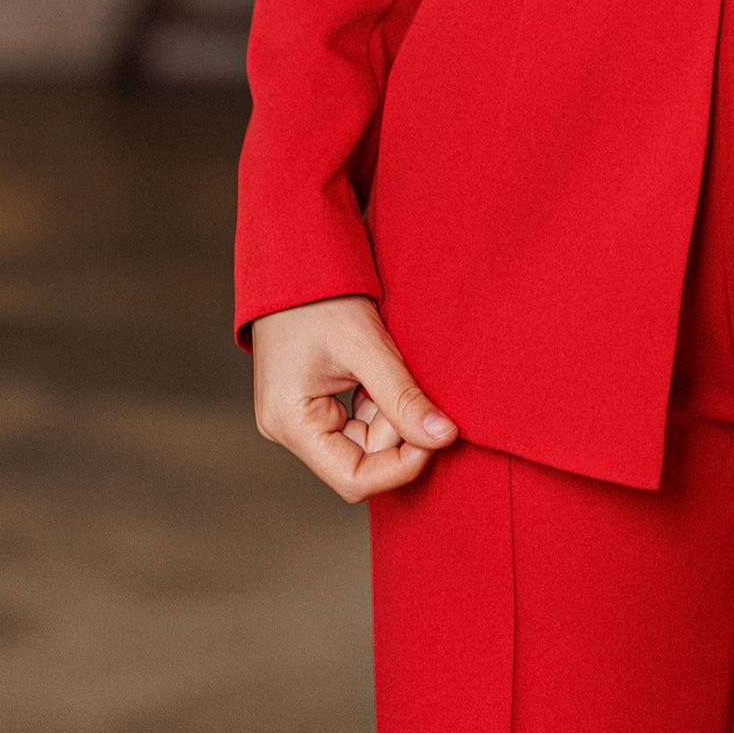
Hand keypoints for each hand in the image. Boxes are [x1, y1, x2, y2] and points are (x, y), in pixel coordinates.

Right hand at [251, 293, 460, 501]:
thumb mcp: (366, 345)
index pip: (354, 478)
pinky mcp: (312, 402)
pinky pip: (355, 420)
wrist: (296, 254)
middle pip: (360, 460)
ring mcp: (299, 416)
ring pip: (362, 441)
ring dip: (390, 414)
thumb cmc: (322, 294)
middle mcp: (289, 428)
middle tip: (420, 389)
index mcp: (291, 423)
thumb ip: (403, 396)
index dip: (401, 466)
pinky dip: (380, 403)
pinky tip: (386, 372)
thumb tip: (444, 438)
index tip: (437, 436)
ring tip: (396, 368)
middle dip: (398, 432)